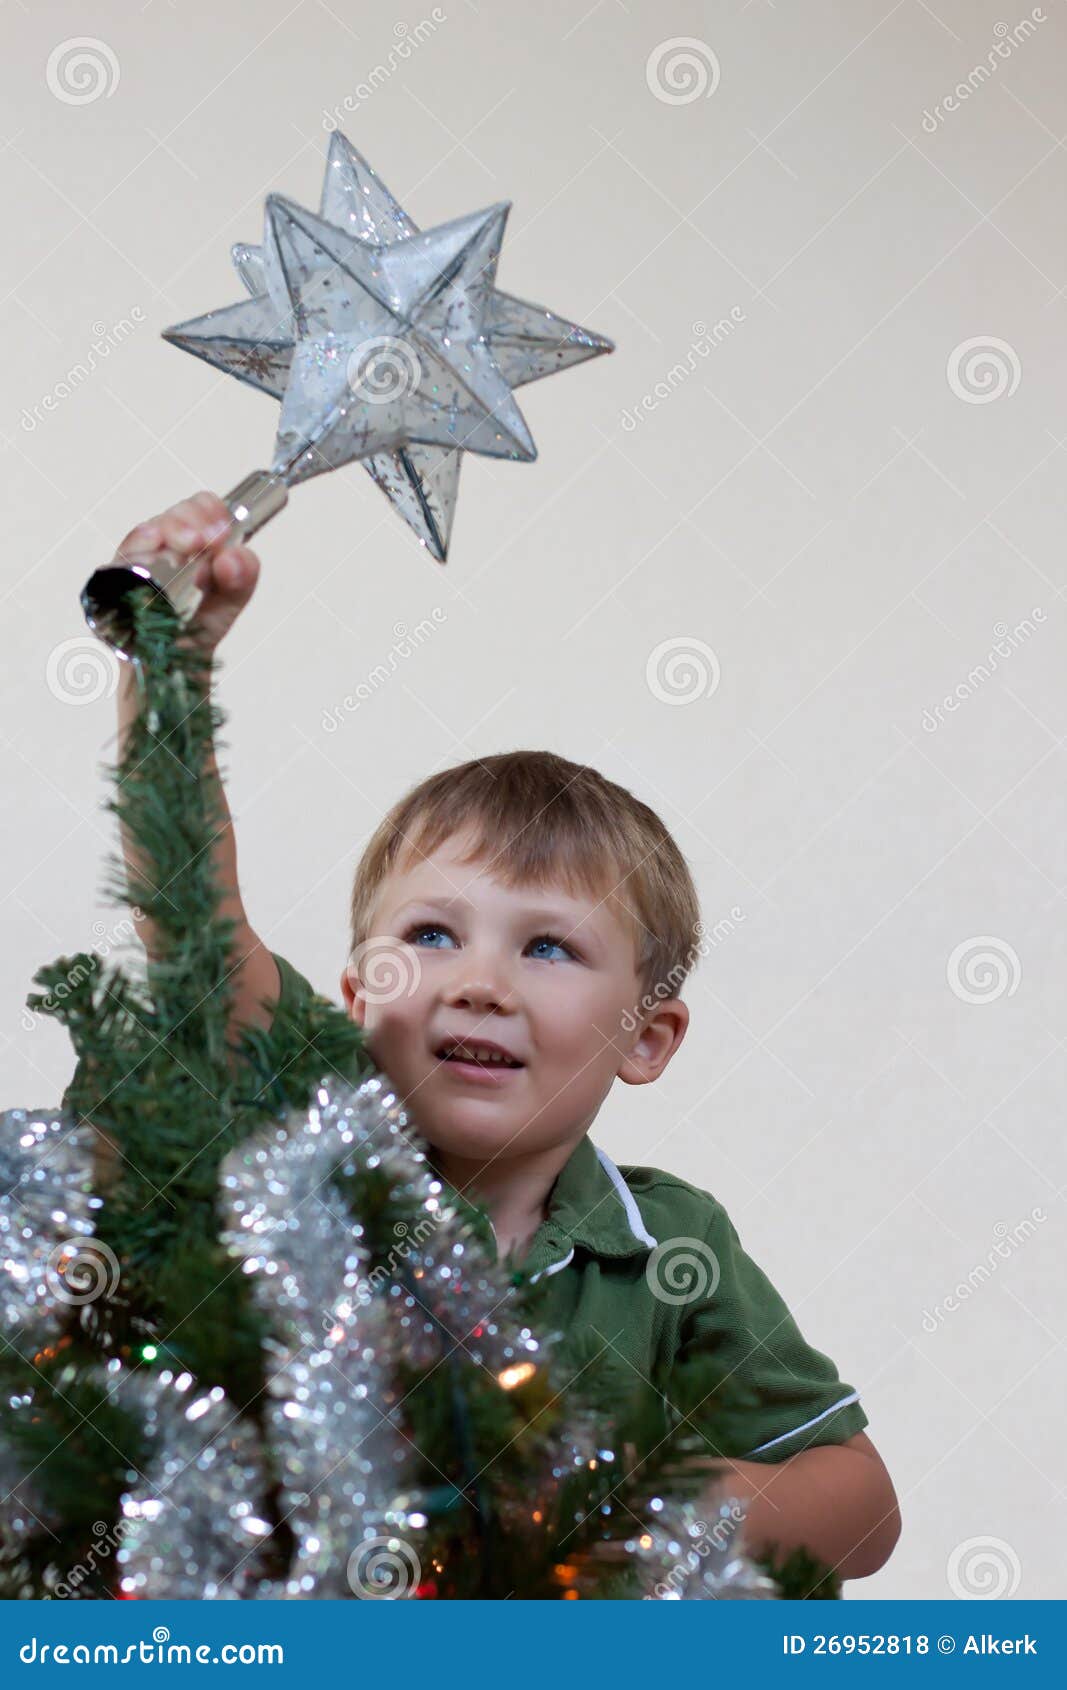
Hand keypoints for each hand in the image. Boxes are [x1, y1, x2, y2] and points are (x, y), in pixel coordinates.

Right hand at [115, 490, 259, 651]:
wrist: (175, 664)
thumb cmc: (199, 626)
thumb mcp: (232, 598)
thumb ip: (243, 575)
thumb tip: (232, 557)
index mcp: (192, 541)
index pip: (197, 507)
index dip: (209, 510)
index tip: (222, 531)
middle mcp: (162, 546)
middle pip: (171, 515)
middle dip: (191, 521)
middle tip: (208, 539)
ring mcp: (137, 563)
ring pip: (146, 532)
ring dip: (170, 531)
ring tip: (191, 544)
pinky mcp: (116, 583)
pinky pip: (122, 559)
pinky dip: (139, 550)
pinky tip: (154, 548)